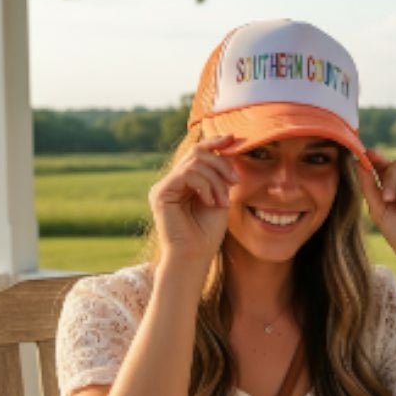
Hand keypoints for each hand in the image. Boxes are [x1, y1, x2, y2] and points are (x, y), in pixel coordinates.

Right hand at [149, 135, 236, 264]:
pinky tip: (211, 202)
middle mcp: (171, 181)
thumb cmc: (207, 232)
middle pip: (197, 153)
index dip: (214, 142)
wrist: (195, 256)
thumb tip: (227, 145)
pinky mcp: (160, 193)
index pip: (197, 152)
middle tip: (235, 182)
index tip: (233, 139)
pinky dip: (205, 185)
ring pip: (194, 163)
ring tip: (222, 202)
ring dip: (216, 181)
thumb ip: (219, 174)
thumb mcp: (220, 196)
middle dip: (221, 164)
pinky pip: (186, 174)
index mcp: (183, 182)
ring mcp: (163, 186)